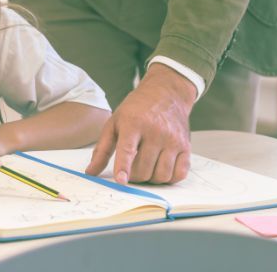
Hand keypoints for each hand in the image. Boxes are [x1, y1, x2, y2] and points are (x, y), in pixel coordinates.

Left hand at [86, 64, 193, 184]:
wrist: (165, 94)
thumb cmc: (136, 110)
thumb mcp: (114, 123)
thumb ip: (102, 149)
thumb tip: (90, 172)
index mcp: (133, 123)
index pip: (128, 150)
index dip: (124, 167)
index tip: (121, 181)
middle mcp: (155, 131)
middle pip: (144, 169)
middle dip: (134, 176)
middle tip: (130, 169)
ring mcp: (173, 139)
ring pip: (161, 175)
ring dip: (151, 179)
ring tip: (144, 167)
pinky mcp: (186, 146)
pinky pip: (179, 174)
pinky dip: (168, 178)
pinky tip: (160, 168)